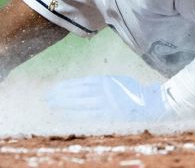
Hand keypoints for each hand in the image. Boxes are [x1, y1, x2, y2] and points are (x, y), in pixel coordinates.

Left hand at [44, 75, 168, 121]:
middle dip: (59, 94)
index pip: (79, 83)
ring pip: (78, 102)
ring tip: (51, 104)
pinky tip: (63, 114)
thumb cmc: (132, 91)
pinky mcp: (107, 113)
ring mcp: (104, 102)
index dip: (64, 86)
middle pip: (76, 92)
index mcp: (105, 80)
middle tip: (46, 97)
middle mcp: (102, 90)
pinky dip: (73, 113)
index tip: (53, 88)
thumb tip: (83, 86)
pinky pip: (86, 113)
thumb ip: (101, 83)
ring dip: (63, 104)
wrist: (148, 102)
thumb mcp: (116, 80)